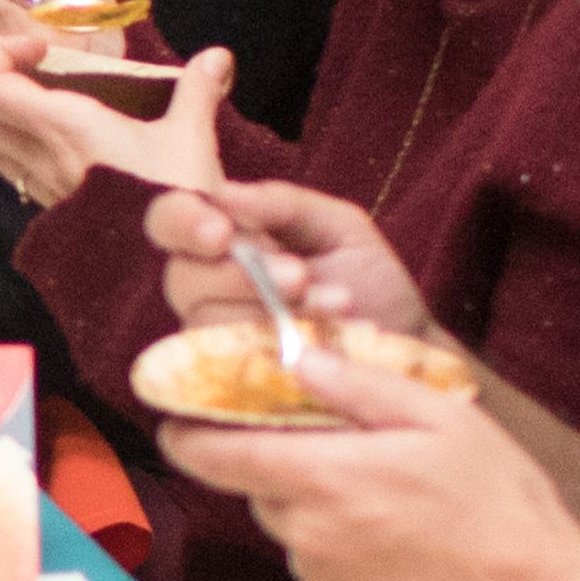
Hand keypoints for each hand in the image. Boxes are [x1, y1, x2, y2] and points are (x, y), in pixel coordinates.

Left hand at [0, 32, 229, 205]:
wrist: (169, 270)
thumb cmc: (178, 203)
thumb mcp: (192, 140)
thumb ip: (197, 90)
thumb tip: (217, 55)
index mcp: (66, 128)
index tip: (36, 46)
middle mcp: (43, 154)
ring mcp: (44, 182)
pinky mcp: (53, 202)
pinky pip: (6, 161)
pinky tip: (4, 130)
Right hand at [149, 177, 433, 340]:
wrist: (410, 348)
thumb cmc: (370, 283)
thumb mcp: (339, 228)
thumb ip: (283, 204)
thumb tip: (224, 193)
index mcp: (224, 242)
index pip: (169, 222)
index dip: (183, 223)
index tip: (223, 232)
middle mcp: (208, 291)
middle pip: (182, 278)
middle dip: (241, 274)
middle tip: (299, 275)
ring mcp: (217, 343)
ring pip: (208, 324)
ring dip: (272, 311)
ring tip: (337, 305)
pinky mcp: (236, 387)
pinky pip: (232, 368)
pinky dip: (284, 348)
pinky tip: (329, 340)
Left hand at [162, 359, 579, 580]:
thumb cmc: (499, 506)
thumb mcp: (438, 418)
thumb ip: (356, 384)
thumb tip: (293, 352)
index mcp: (320, 479)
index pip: (210, 456)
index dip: (184, 433)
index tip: (178, 418)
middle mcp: (306, 539)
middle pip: (261, 490)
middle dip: (287, 466)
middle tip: (347, 451)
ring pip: (297, 533)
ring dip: (324, 513)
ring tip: (396, 504)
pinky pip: (327, 575)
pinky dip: (350, 556)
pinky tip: (406, 548)